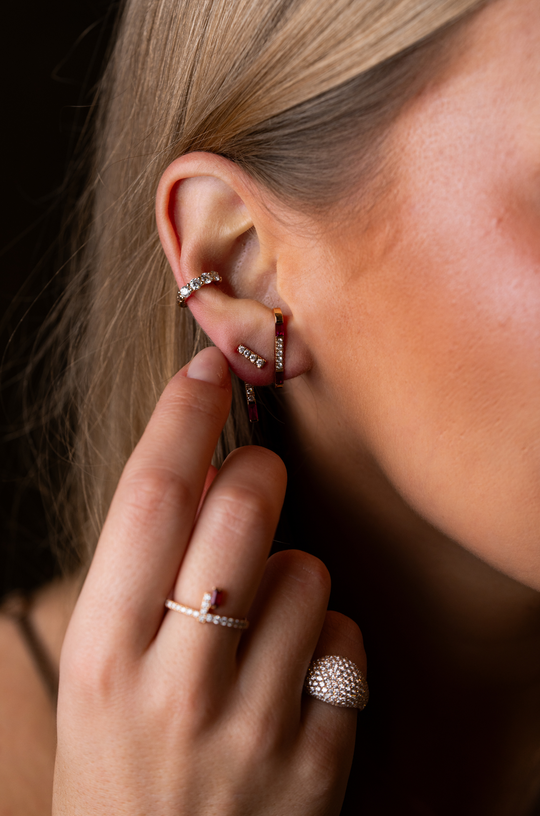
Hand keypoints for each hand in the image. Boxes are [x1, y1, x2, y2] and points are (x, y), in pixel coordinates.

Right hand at [53, 347, 366, 815]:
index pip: (148, 498)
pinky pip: (346, 641)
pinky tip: (296, 680)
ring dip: (293, 572)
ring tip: (261, 621)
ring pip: (309, 572)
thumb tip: (200, 474)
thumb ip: (143, 577)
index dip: (182, 417)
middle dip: (259, 470)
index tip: (206, 368)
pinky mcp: (315, 763)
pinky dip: (328, 639)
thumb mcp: (101, 674)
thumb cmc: (122, 769)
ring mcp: (251, 729)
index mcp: (103, 656)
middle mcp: (175, 688)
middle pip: (244, 512)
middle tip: (255, 477)